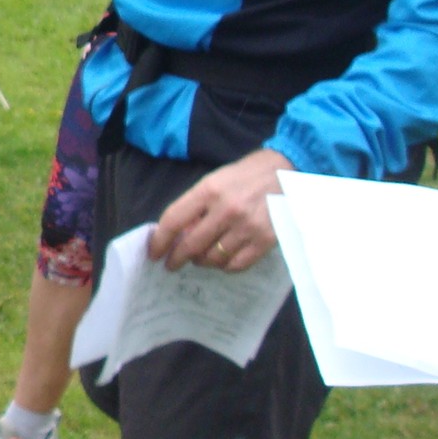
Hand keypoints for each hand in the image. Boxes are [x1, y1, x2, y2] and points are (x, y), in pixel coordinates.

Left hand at [148, 148, 291, 271]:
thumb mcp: (213, 182)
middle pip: (192, 245)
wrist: (283, 172)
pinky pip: (237, 264)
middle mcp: (227, 210)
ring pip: (214, 258)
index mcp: (209, 191)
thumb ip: (195, 207)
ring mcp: (247, 227)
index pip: (174, 221)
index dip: (159, 241)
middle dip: (177, 258)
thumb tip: (178, 236)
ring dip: (202, 261)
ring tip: (200, 258)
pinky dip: (225, 266)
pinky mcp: (266, 240)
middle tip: (172, 264)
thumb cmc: (243, 176)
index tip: (154, 252)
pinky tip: (222, 260)